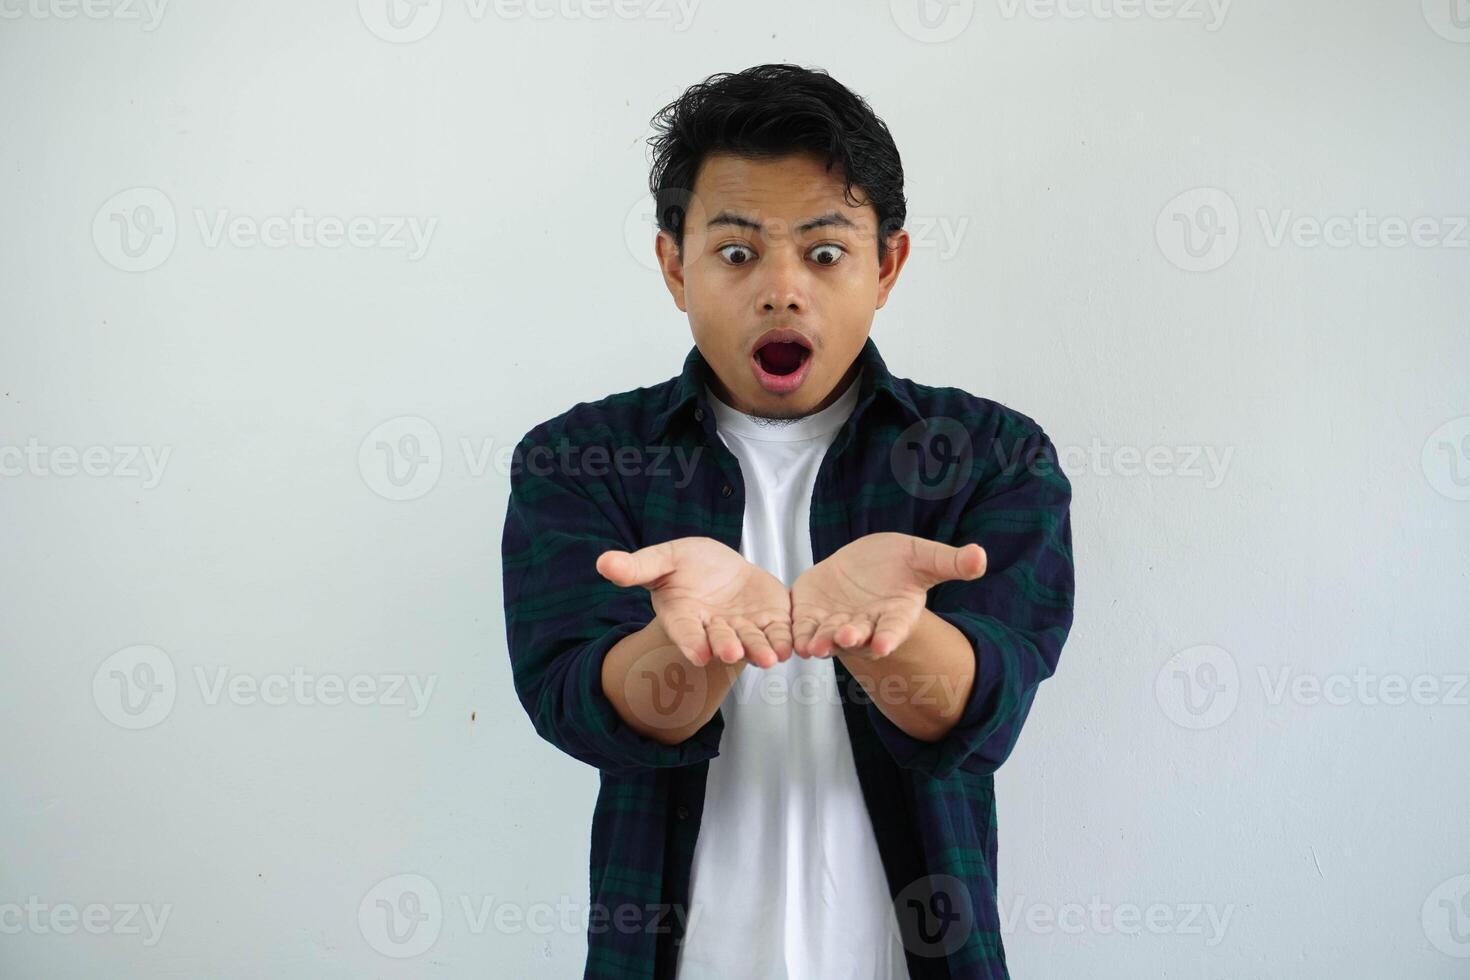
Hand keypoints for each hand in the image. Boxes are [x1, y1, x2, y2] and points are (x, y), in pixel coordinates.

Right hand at [596, 536, 792, 668]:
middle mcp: (714, 629)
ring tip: (769, 658)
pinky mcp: (770, 621)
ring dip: (760, 650)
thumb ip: (638, 567)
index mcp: (685, 617)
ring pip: (752, 642)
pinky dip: (784, 640)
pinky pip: (778, 633)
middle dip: (727, 647)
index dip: (691, 642)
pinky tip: (792, 646)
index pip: (686, 633)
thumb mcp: (664, 559)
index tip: (697, 654)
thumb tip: (602, 562)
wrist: (721, 567)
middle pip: (720, 641)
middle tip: (731, 654)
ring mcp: (743, 628)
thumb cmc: (687, 565)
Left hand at [791, 532, 985, 660]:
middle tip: (846, 638)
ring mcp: (836, 623)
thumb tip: (982, 556)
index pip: (893, 630)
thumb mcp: (923, 557)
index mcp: (894, 615)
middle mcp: (866, 626)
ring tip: (814, 647)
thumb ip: (950, 562)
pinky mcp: (811, 616)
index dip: (888, 638)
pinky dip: (797, 634)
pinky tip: (790, 639)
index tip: (883, 645)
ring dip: (821, 642)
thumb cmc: (897, 564)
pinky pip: (802, 628)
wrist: (863, 565)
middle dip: (851, 638)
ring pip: (827, 637)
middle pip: (858, 637)